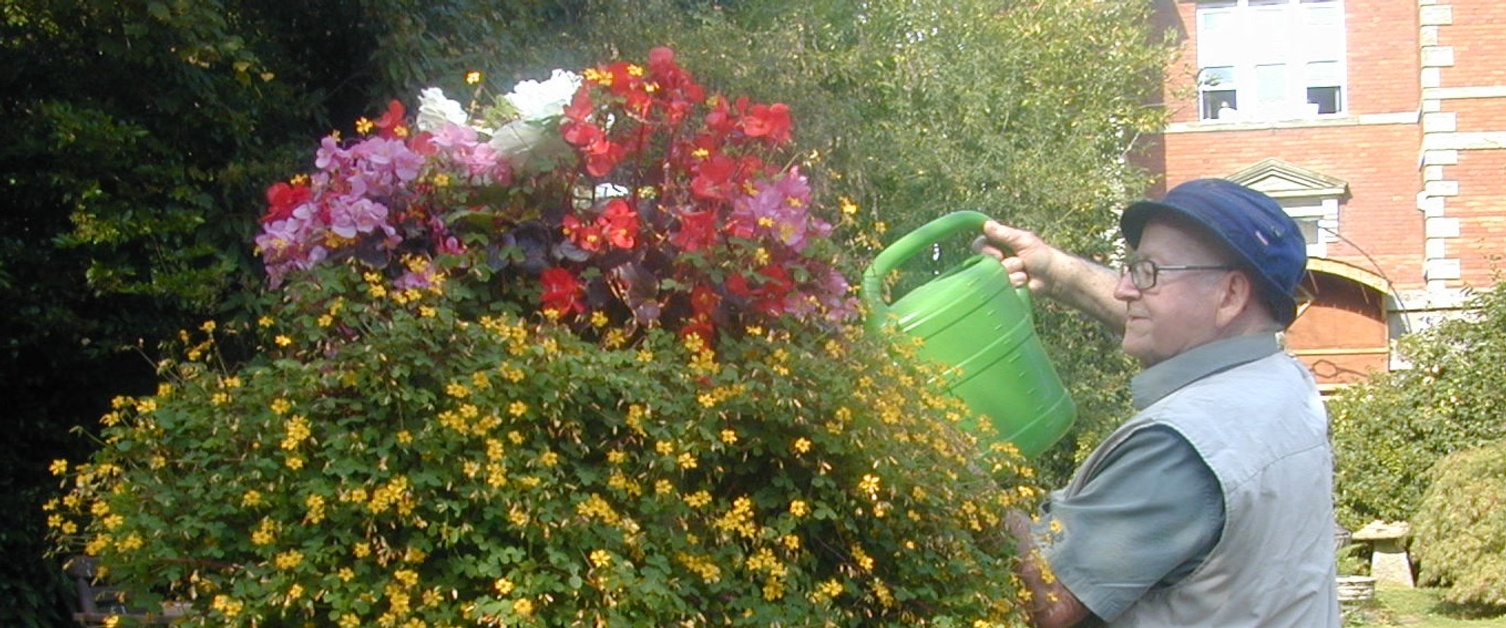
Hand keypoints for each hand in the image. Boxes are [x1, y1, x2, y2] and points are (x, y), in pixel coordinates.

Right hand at [976, 220, 1126, 332]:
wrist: (1053, 277)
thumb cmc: (1041, 255)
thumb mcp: (1023, 241)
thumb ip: (1004, 234)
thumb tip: (986, 224)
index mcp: (1000, 242)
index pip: (980, 244)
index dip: (986, 250)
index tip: (998, 254)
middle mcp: (998, 256)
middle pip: (985, 260)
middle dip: (1004, 263)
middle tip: (1019, 263)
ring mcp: (1001, 271)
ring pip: (995, 274)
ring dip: (1012, 272)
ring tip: (1025, 271)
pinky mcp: (1005, 284)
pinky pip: (1002, 284)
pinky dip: (1015, 282)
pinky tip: (1025, 281)